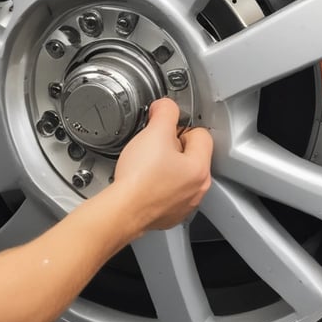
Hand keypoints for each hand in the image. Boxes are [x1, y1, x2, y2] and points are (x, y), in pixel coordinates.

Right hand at [112, 98, 212, 231]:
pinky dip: (158, 186)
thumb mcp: (153, 133)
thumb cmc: (138, 180)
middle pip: (191, 155)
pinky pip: (169, 193)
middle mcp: (198, 188)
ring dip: (166, 168)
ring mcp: (184, 204)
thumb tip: (165, 107)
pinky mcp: (170, 215)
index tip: (163, 131)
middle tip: (152, 148)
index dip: (179, 127)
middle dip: (172, 148)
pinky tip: (144, 183)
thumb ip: (164, 112)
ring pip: (180, 175)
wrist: (121, 211)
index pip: (200, 133)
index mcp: (199, 167)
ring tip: (146, 167)